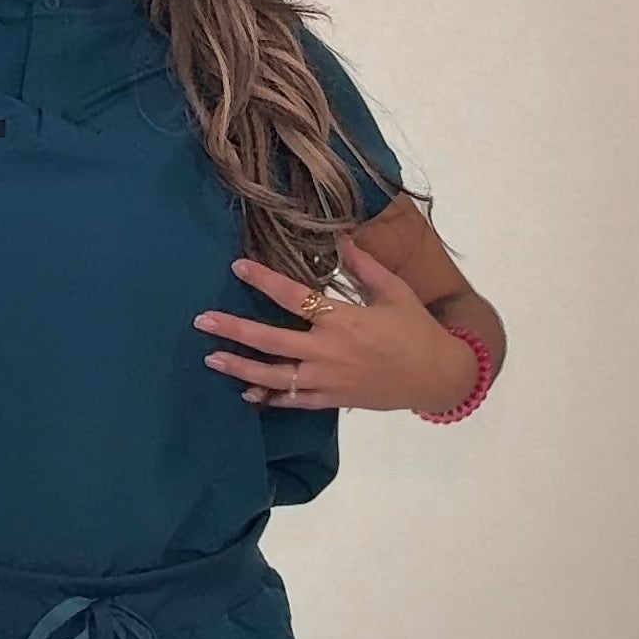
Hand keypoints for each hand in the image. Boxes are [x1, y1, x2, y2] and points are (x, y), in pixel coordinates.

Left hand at [193, 235, 475, 411]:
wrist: (436, 376)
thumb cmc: (416, 329)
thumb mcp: (394, 291)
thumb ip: (364, 266)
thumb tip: (341, 237)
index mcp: (342, 319)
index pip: (294, 295)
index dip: (263, 279)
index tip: (237, 266)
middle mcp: (328, 350)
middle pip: (271, 339)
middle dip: (234, 329)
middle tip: (202, 321)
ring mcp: (326, 379)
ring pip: (274, 375)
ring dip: (240, 368)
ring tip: (210, 359)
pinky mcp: (331, 399)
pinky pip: (293, 401)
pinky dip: (268, 398)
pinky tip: (246, 394)